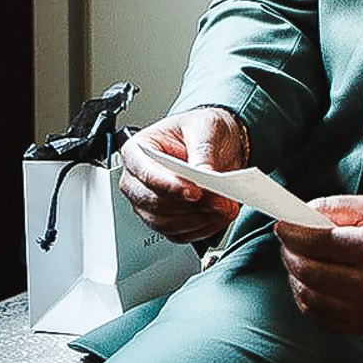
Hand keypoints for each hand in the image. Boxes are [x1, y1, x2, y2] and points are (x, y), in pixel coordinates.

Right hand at [117, 107, 246, 243]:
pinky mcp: (165, 221)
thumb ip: (203, 150)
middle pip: (154, 203)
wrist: (216, 144)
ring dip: (198, 220)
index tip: (195, 192)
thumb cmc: (201, 130)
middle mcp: (137, 180)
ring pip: (166, 223)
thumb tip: (205, 173)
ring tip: (224, 208)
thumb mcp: (206, 127)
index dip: (169, 185)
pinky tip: (219, 216)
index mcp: (138, 150)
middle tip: (219, 201)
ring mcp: (148, 203)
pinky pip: (179, 234)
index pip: (146, 173)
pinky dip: (202, 229)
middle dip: (190, 206)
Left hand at [274, 195, 362, 334]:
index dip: (293, 232)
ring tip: (297, 259)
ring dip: (294, 276)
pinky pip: (320, 317)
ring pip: (309, 297)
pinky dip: (306, 299)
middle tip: (286, 240)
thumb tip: (300, 213)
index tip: (281, 223)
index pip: (318, 242)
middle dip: (289, 253)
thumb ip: (338, 207)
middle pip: (308, 271)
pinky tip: (308, 282)